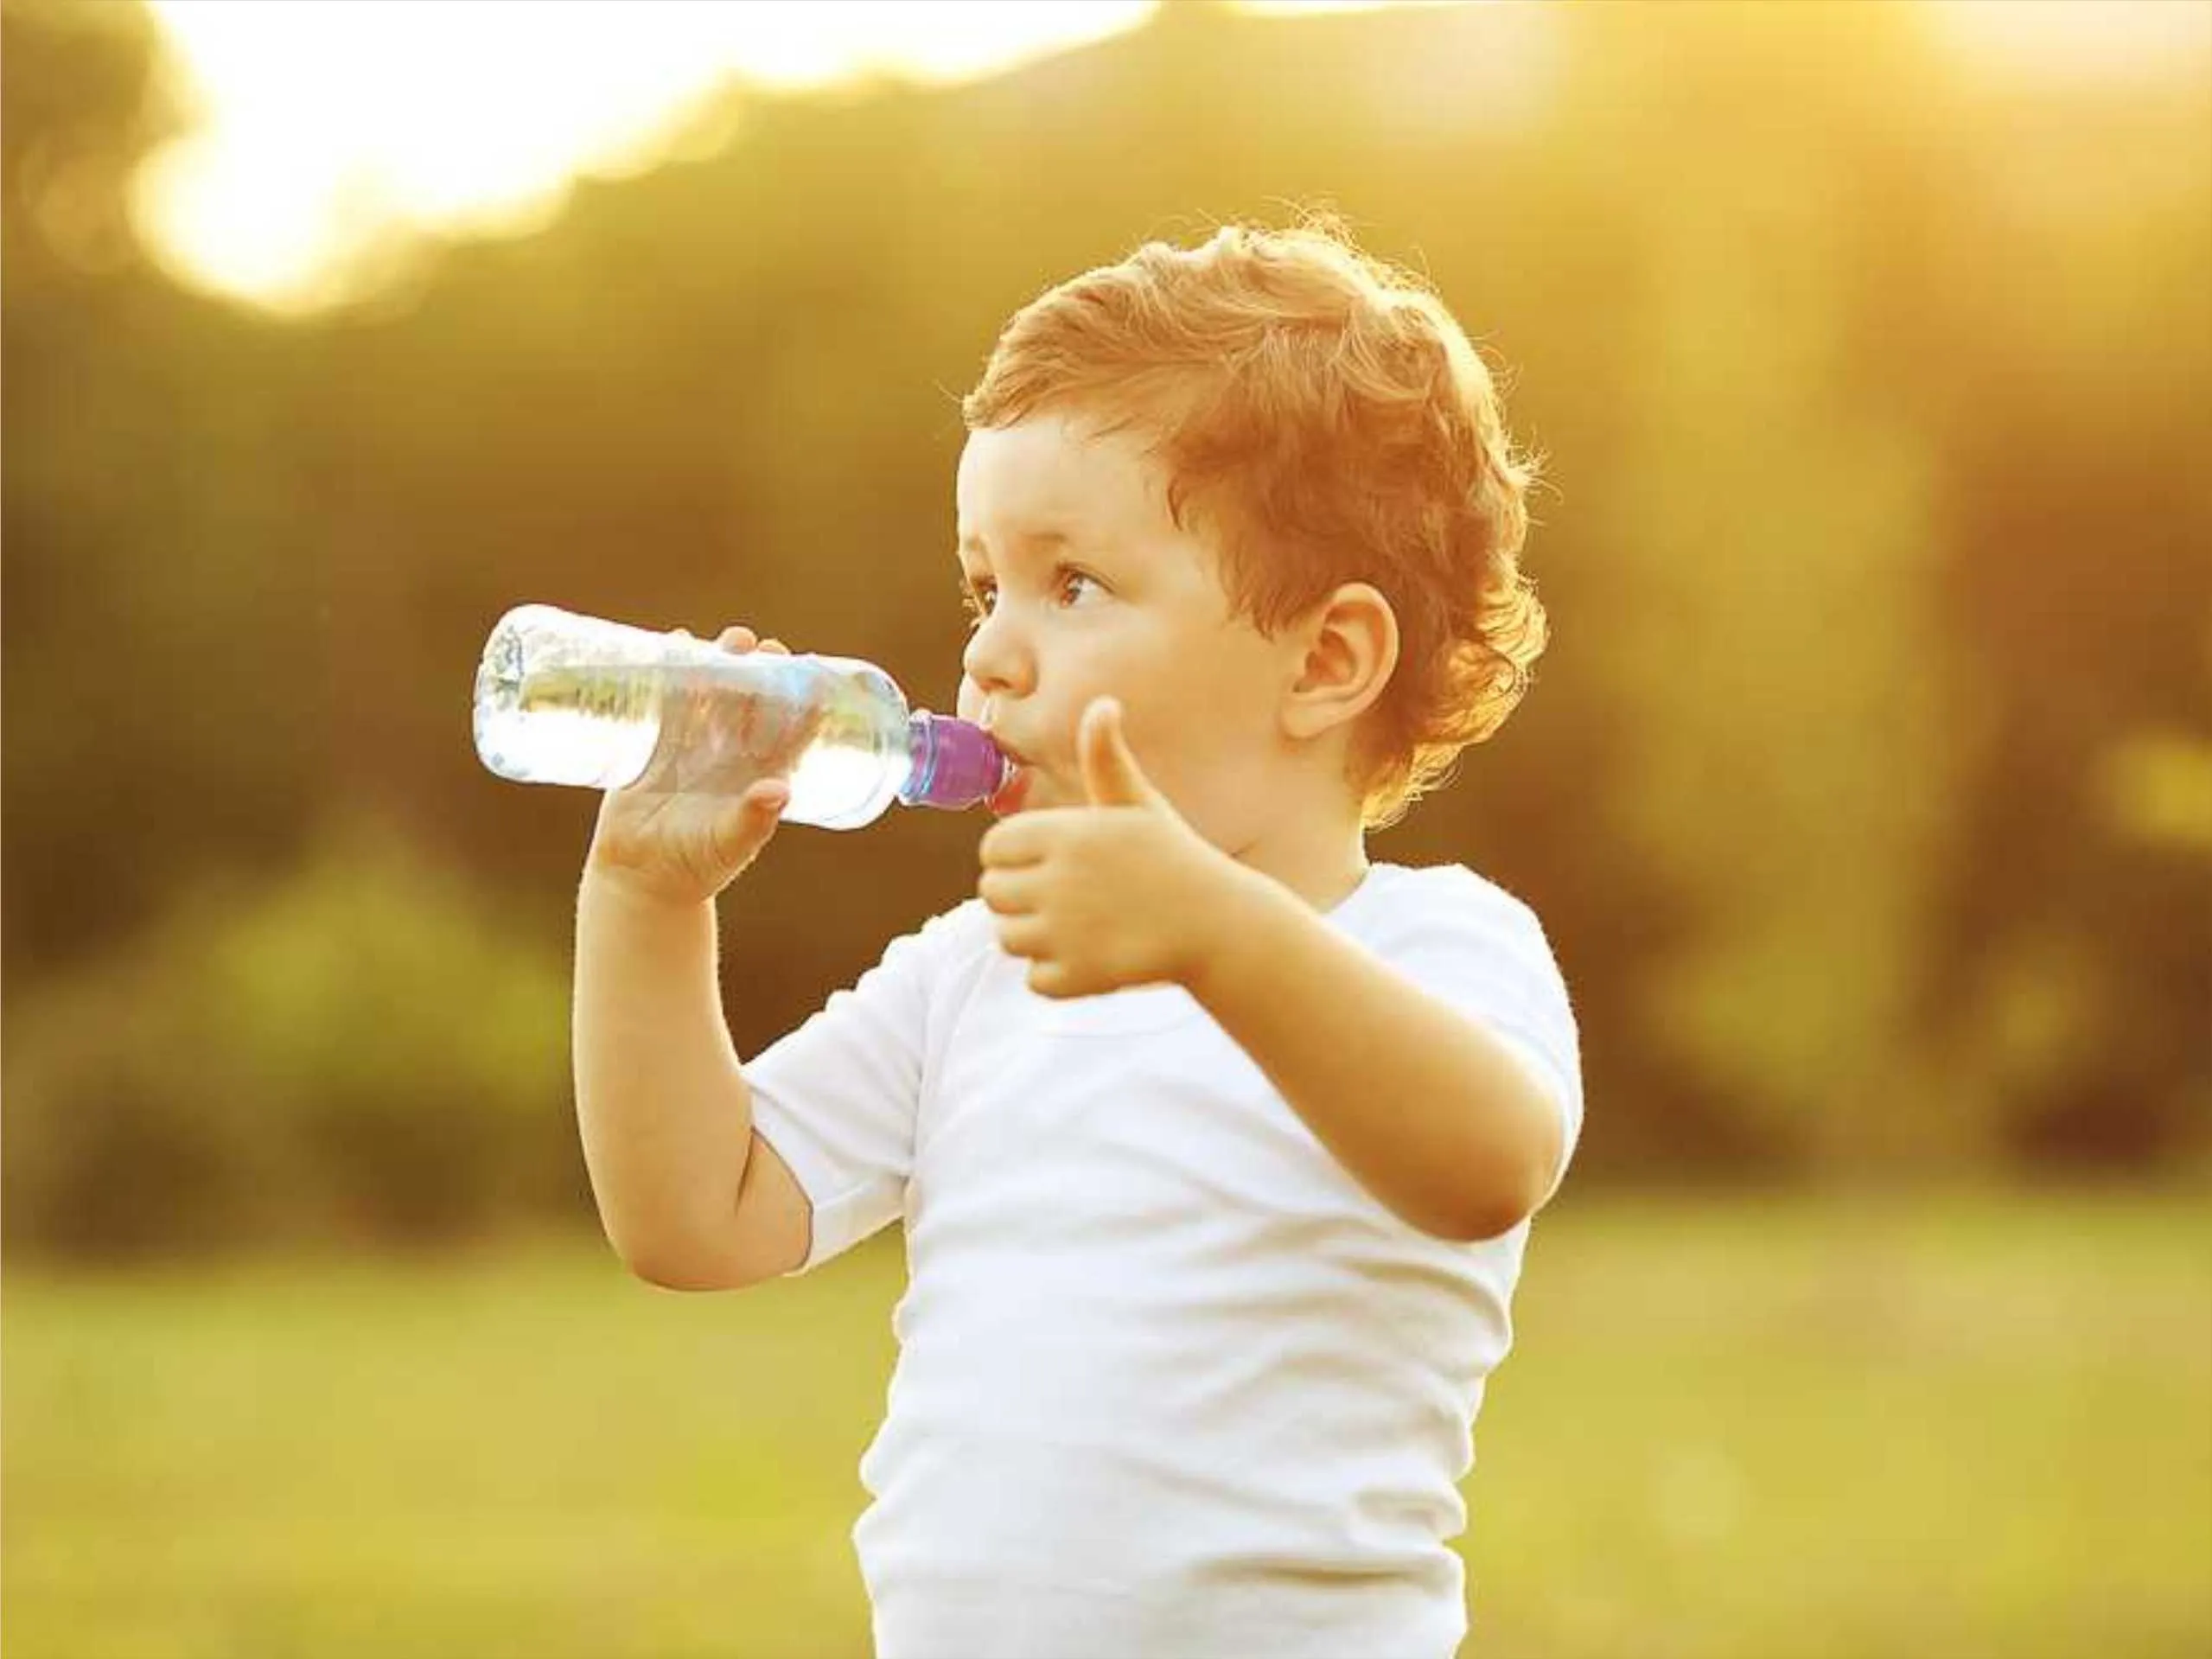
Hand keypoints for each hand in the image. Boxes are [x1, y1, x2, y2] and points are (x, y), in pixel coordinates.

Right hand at [585, 625, 793, 906]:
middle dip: (758, 668)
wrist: (640, 878)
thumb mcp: (729, 843)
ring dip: (719, 660)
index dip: (802, 697)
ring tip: (726, 641)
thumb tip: (779, 790)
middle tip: (758, 647)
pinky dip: (670, 669)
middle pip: (751, 698)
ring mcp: (694, 742)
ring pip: (711, 690)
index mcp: (760, 771)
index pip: (789, 727)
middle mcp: (731, 751)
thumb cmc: (697, 865)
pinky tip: (675, 643)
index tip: (807, 670)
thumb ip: (752, 820)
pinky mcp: (656, 740)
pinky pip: (666, 697)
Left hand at [977, 696, 1251, 998]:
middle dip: (1020, 899)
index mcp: (1065, 834)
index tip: (1051, 864)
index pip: (992, 850)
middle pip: (992, 895)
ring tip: (1080, 930)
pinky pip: (1034, 980)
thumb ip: (1106, 758)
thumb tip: (1102, 703)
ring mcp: (1064, 932)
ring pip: (1007, 940)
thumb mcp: (1138, 803)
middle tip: (1067, 901)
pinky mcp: (1075, 977)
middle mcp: (1057, 881)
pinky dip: (1058, 977)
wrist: (1219, 924)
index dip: (1016, 858)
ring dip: (1035, 939)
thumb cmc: (1174, 858)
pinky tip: (1092, 960)